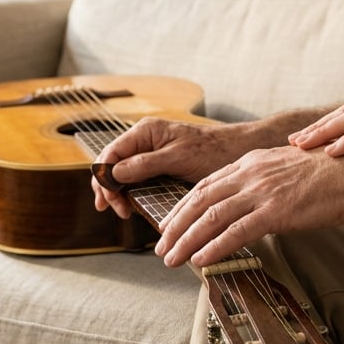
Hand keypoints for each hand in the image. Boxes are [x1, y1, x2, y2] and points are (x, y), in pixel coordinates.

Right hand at [92, 117, 255, 218]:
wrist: (239, 150)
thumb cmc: (214, 150)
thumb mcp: (178, 158)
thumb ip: (145, 164)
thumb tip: (114, 174)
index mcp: (145, 132)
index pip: (110, 154)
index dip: (104, 178)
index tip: (109, 202)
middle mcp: (144, 139)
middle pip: (112, 164)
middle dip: (108, 188)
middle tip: (118, 211)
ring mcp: (151, 152)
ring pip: (122, 172)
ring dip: (118, 192)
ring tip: (124, 211)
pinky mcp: (159, 164)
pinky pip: (136, 177)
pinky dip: (130, 191)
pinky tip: (133, 204)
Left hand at [155, 145, 343, 267]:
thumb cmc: (330, 173)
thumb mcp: (285, 169)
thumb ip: (262, 182)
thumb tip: (250, 203)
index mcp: (250, 163)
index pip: (204, 185)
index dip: (182, 207)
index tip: (168, 224)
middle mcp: (249, 174)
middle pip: (199, 200)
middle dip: (175, 226)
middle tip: (160, 247)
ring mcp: (261, 191)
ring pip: (211, 217)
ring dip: (187, 240)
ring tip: (171, 259)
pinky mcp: (276, 211)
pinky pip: (237, 231)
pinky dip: (215, 247)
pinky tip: (200, 260)